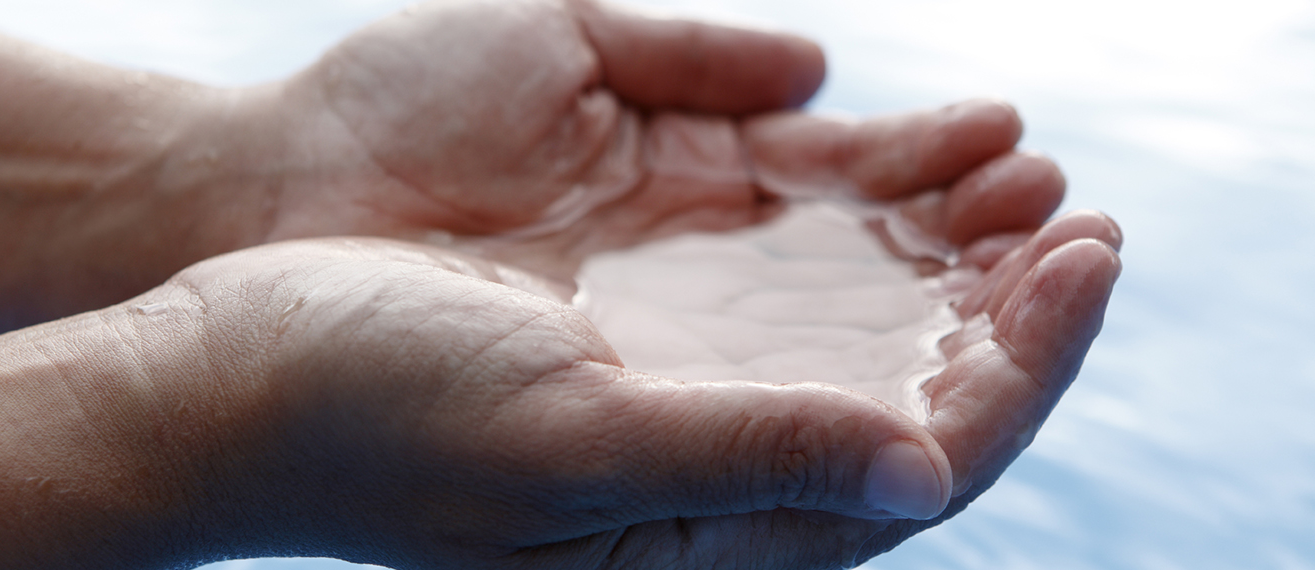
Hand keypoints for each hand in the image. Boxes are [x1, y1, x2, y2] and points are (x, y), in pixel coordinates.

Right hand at [126, 216, 1117, 568]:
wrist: (237, 371)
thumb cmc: (374, 415)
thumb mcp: (566, 440)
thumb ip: (744, 456)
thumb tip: (927, 470)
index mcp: (708, 533)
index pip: (919, 461)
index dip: (1023, 368)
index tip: (1087, 262)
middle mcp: (708, 483)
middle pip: (908, 406)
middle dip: (1007, 316)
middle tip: (1083, 218)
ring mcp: (671, 407)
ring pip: (849, 346)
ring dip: (940, 270)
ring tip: (1015, 182)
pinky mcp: (632, 344)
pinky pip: (773, 297)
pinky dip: (845, 239)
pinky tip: (883, 183)